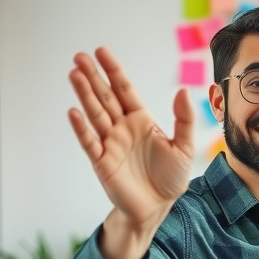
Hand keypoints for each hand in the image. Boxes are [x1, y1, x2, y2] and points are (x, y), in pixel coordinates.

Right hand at [68, 47, 194, 231]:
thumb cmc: (170, 178)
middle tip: (79, 56)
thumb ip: (184, 119)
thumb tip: (182, 90)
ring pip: (95, 114)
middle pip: (105, 97)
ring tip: (74, 74)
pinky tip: (74, 111)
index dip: (113, 71)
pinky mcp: (102, 162)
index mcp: (141, 120)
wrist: (158, 207)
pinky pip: (90, 142)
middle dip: (93, 76)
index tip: (101, 51)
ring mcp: (110, 143)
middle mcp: (122, 128)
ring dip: (84, 95)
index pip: (124, 90)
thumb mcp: (184, 146)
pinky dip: (81, 128)